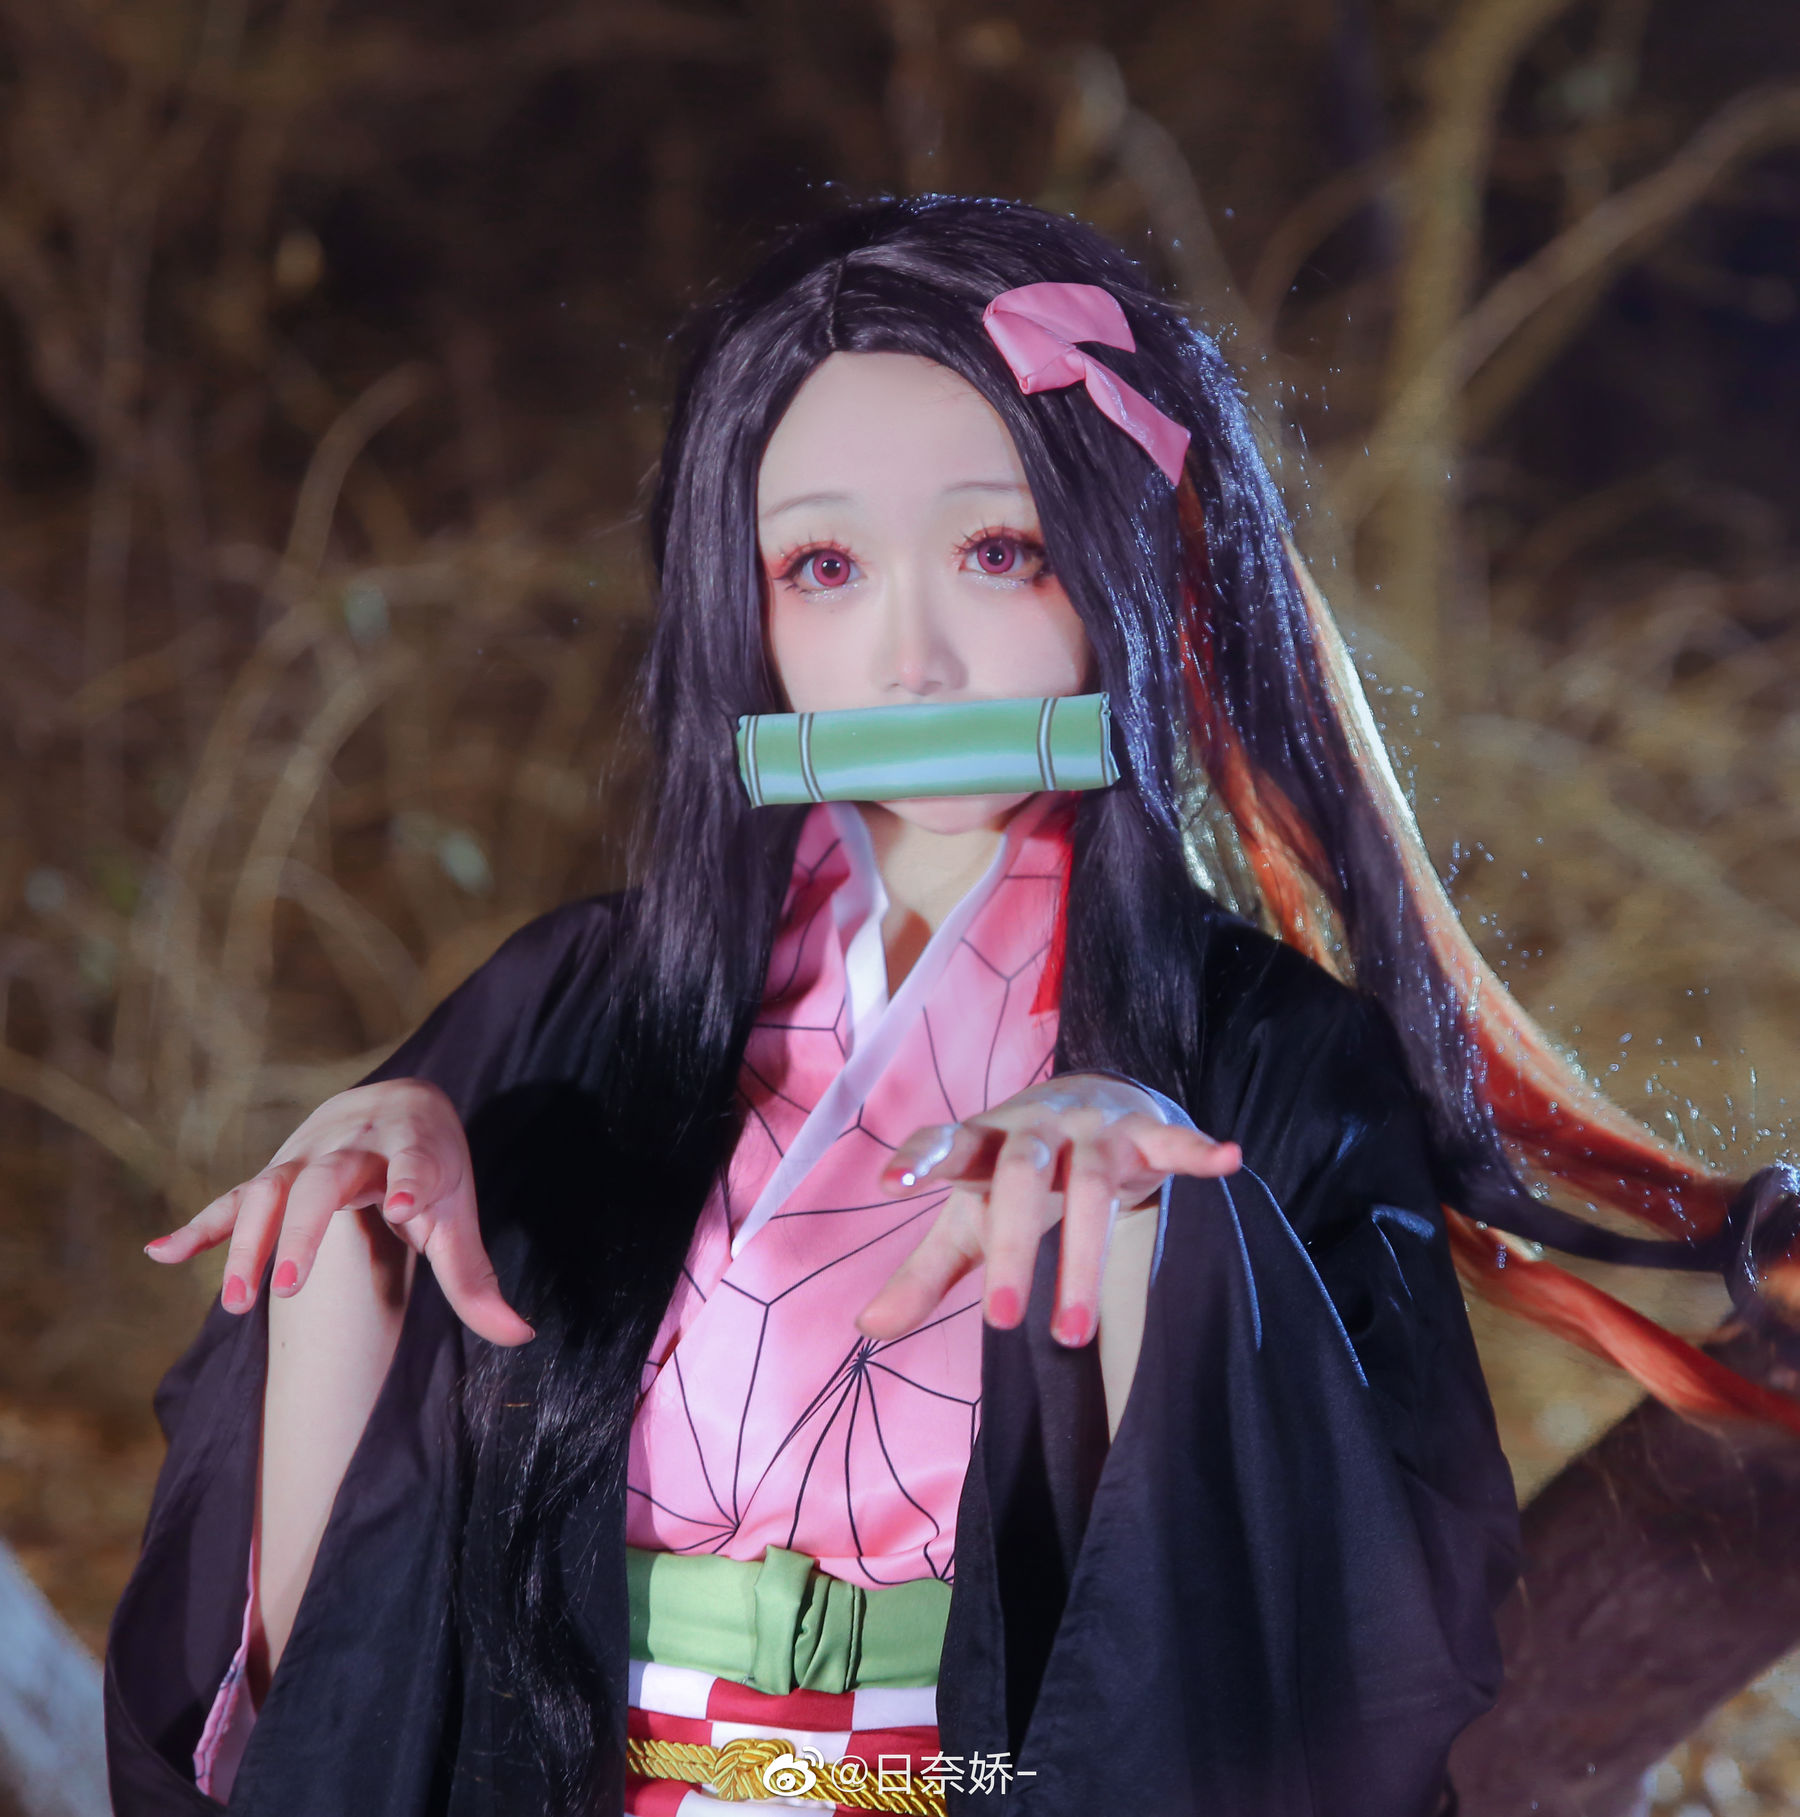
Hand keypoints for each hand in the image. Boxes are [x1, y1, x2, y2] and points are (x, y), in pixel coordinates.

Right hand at [144, 1078, 533, 1346]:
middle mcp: (355, 1146)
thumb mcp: (459, 1213)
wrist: (398, 1102)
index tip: (402, 1208)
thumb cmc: (435, 1170)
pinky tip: (161, 1253)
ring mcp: (307, 1156)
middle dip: (305, 1229)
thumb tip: (522, 1337)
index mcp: (413, 1146)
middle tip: (289, 1287)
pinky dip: (200, 1225)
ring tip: (236, 1303)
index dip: (408, 1181)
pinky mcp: (276, 1173)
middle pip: (325, 1181)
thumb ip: (477, 1276)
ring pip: (271, 1189)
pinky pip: (233, 1198)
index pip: (413, 1163)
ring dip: (248, 1242)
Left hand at [857, 1074, 1239, 1347]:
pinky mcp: (1146, 1134)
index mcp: (984, 1143)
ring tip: (1072, 1335)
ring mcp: (1093, 1128)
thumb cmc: (1018, 1175)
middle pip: (1021, 1177)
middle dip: (1012, 1250)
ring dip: (1083, 1257)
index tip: (889, 1184)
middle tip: (1002, 1323)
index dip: (919, 1160)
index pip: (948, 1144)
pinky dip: (1197, 1148)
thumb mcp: (969, 1220)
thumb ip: (923, 1272)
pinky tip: (1226, 1158)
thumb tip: (865, 1329)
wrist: (1095, 1104)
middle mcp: (1035, 1128)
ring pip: (1090, 1184)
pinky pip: (1173, 1140)